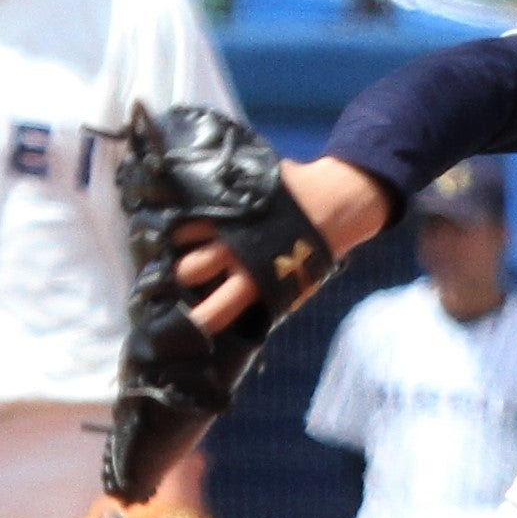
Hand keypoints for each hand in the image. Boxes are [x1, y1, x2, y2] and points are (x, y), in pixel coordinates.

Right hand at [175, 157, 392, 336]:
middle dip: (181, 275)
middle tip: (186, 272)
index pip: (213, 314)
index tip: (188, 320)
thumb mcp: (294, 285)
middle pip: (187, 272)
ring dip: (180, 242)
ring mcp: (231, 222)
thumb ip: (265, 300)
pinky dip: (189, 213)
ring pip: (183, 237)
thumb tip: (239, 320)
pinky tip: (191, 217)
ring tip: (184, 241)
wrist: (336, 202)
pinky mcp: (231, 196)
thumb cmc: (315, 251)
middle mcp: (238, 254)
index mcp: (256, 284)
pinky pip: (195, 206)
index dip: (196, 321)